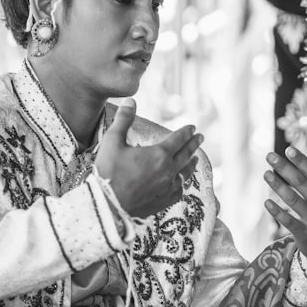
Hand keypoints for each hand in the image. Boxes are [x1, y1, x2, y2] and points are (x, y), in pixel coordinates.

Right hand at [95, 99, 202, 218]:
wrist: (106, 205)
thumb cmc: (108, 172)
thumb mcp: (113, 141)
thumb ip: (124, 119)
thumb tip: (131, 101)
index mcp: (159, 154)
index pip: (179, 139)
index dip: (186, 132)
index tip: (193, 127)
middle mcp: (168, 170)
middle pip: (186, 154)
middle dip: (194, 144)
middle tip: (200, 138)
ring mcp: (167, 187)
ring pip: (185, 173)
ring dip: (191, 164)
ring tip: (196, 159)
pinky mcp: (163, 202)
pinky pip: (178, 190)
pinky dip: (182, 183)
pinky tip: (181, 182)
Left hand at [264, 142, 306, 273]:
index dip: (301, 161)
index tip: (288, 149)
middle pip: (301, 183)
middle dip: (285, 168)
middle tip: (269, 156)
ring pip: (293, 200)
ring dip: (278, 186)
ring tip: (265, 174)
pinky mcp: (305, 234)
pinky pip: (289, 221)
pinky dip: (278, 212)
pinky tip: (266, 202)